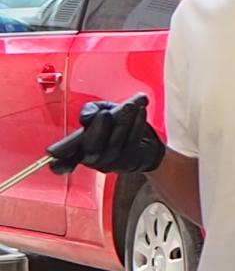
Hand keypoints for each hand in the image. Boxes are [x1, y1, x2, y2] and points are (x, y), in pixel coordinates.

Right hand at [47, 95, 165, 175]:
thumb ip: (90, 110)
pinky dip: (137, 126)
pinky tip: (140, 112)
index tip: (52, 156)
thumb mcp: (100, 110)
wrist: (146, 138)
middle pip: (92, 151)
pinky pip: (133, 144)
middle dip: (98, 131)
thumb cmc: (117, 122)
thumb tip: (86, 118)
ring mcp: (111, 164)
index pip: (64, 162)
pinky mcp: (130, 163)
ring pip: (114, 146)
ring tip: (129, 107)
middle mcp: (92, 159)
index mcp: (78, 149)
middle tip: (105, 114)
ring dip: (122, 125)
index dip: (59, 162)